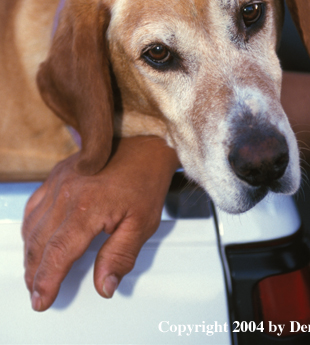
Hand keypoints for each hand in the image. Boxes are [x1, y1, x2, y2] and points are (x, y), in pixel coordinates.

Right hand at [22, 135, 178, 311]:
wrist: (145, 142)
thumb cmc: (146, 179)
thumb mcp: (143, 223)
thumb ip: (120, 255)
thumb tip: (104, 286)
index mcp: (87, 207)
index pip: (57, 253)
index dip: (47, 280)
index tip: (42, 300)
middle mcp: (66, 193)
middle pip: (40, 242)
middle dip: (35, 273)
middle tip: (37, 293)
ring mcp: (59, 181)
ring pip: (33, 225)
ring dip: (31, 253)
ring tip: (35, 273)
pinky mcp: (58, 173)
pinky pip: (34, 204)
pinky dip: (31, 227)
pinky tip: (35, 239)